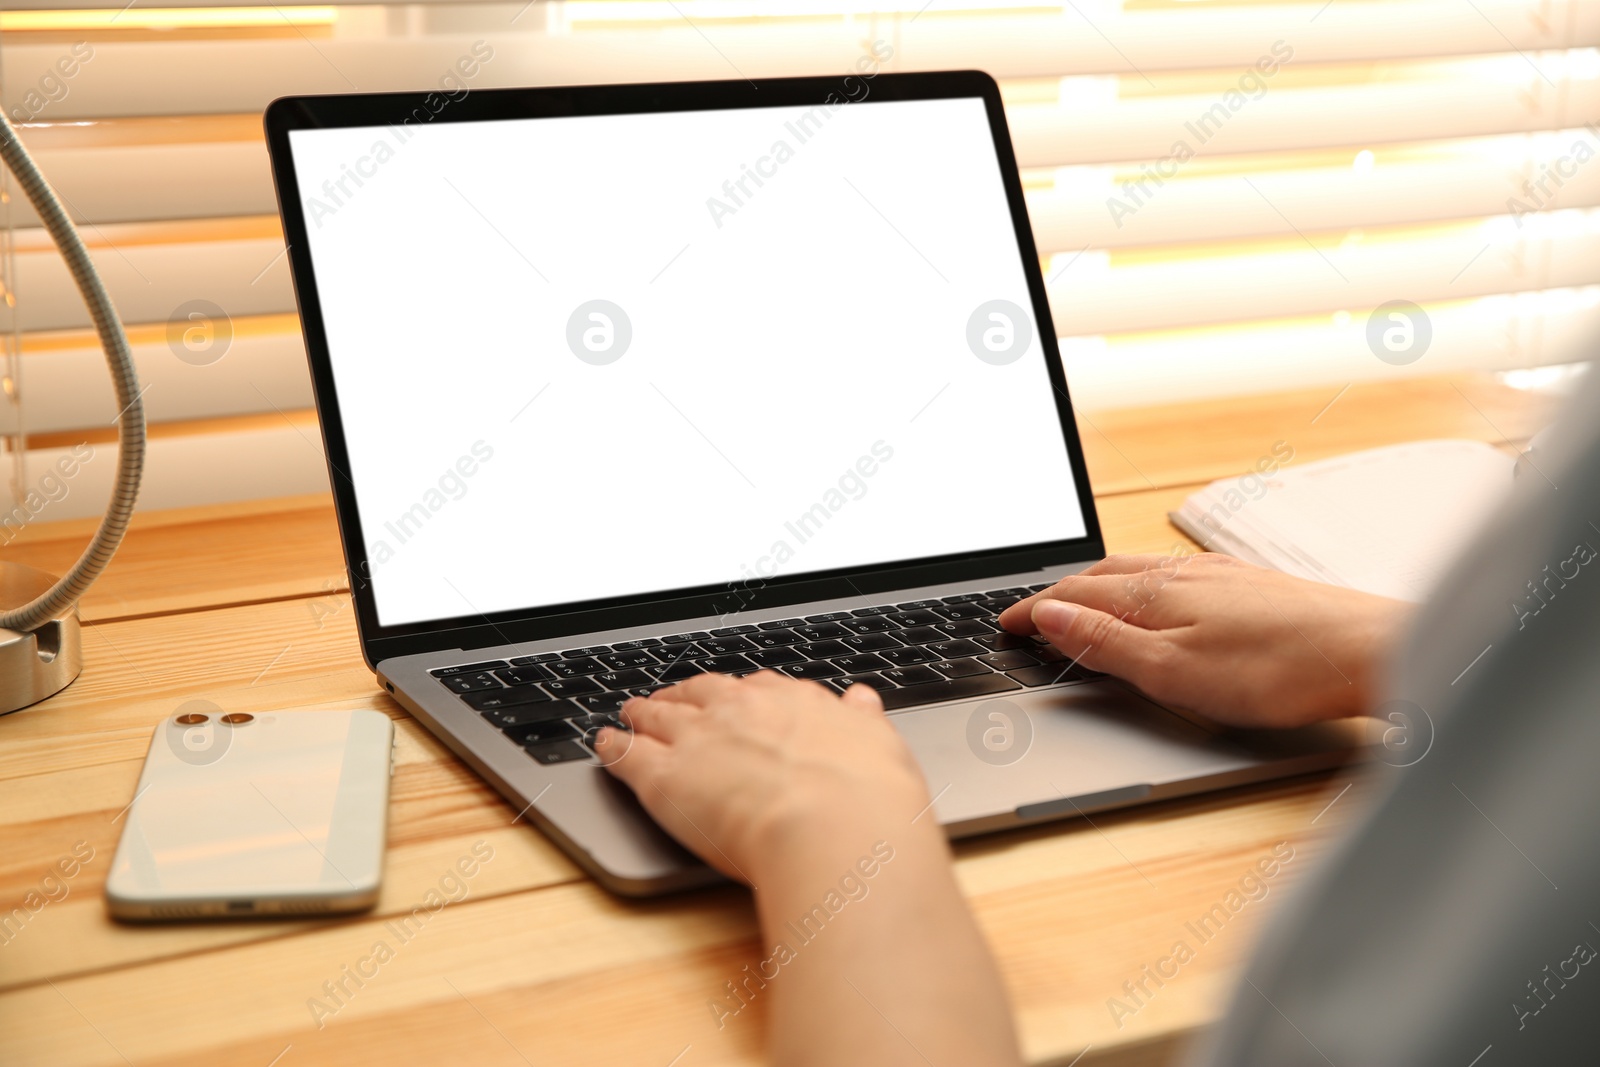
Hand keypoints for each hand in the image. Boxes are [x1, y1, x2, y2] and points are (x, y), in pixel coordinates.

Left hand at [595, 673, 1023, 1066]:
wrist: (833, 827)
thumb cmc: (866, 798)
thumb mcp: (881, 746)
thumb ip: (864, 722)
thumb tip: (862, 702)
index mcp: (793, 702)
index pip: (759, 688)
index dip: (742, 696)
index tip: (737, 700)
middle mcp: (741, 710)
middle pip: (701, 693)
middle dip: (685, 695)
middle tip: (673, 699)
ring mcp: (697, 739)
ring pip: (659, 715)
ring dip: (643, 712)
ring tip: (631, 713)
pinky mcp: (663, 777)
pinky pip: (627, 754)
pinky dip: (612, 747)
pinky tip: (605, 745)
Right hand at [999, 553, 1408, 727]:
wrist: (1371, 650)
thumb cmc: (1279, 670)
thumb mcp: (1174, 672)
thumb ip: (1108, 645)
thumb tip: (1051, 619)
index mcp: (1156, 595)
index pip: (1074, 598)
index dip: (1035, 613)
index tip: (1006, 624)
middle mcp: (1184, 574)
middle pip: (1103, 576)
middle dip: (1061, 593)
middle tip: (1032, 612)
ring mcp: (1220, 575)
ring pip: (1140, 572)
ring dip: (1099, 584)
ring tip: (1081, 600)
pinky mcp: (1251, 583)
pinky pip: (1175, 574)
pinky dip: (1143, 585)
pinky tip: (1160, 596)